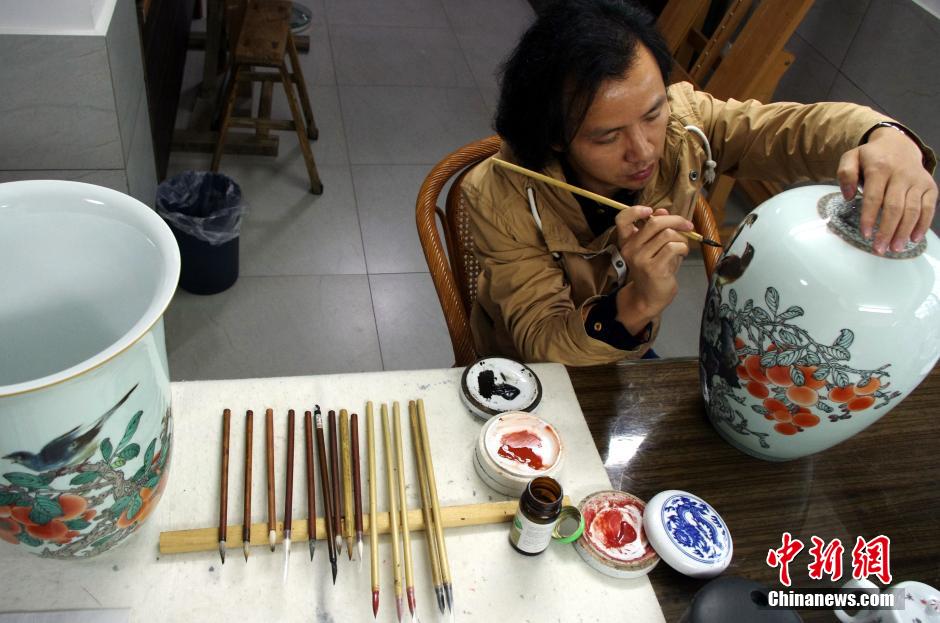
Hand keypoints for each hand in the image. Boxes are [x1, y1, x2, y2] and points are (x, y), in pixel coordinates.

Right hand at [613, 207, 691, 332]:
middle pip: (654, 223)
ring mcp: (641, 259)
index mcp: (627, 242)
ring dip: (681, 238)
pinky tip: (683, 254)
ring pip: (667, 234)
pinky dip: (683, 248)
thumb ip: (657, 230)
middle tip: (687, 225)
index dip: (635, 210)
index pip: (622, 219)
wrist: (649, 298)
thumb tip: (663, 211)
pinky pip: (673, 247)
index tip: (651, 211)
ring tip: (682, 247)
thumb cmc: (654, 270)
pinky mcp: (654, 268)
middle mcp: (630, 249)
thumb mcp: (654, 247)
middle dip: (675, 220)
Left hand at [837, 126, 936, 253]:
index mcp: (880, 168)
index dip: (870, 217)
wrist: (899, 144)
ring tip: (894, 248)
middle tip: (879, 248)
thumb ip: (845, 173)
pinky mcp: (929, 186)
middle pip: (895, 207)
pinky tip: (914, 238)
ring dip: (904, 231)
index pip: (874, 197)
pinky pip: (929, 207)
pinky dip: (923, 224)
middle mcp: (901, 174)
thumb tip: (848, 196)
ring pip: (913, 209)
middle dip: (887, 230)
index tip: (866, 234)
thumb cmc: (871, 157)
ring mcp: (917, 181)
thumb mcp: (852, 157)